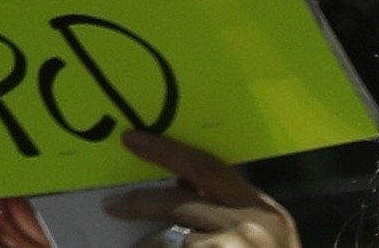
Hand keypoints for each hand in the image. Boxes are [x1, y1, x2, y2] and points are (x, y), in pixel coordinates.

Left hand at [102, 131, 302, 247]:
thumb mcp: (267, 236)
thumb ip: (234, 211)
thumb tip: (181, 184)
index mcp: (263, 210)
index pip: (209, 168)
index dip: (168, 151)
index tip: (133, 140)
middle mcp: (250, 225)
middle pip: (180, 202)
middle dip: (141, 201)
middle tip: (112, 204)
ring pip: (168, 242)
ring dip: (147, 247)